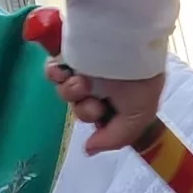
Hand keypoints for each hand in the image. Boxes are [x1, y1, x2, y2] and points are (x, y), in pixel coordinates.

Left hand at [47, 63, 167, 156]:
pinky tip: (63, 72)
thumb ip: (115, 139)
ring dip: (71, 92)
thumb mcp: (139, 117)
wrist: (126, 43)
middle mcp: (103, 84)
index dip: (97, 123)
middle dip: (85, 109)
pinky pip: (53, 71)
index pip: (100, 118)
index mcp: (121, 98)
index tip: (101, 117)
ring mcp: (85, 68)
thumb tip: (90, 149)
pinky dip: (55, 73)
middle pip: (81, 107)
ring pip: (66, 92)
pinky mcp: (68, 54)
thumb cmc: (139, 80)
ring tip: (82, 82)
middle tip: (93, 101)